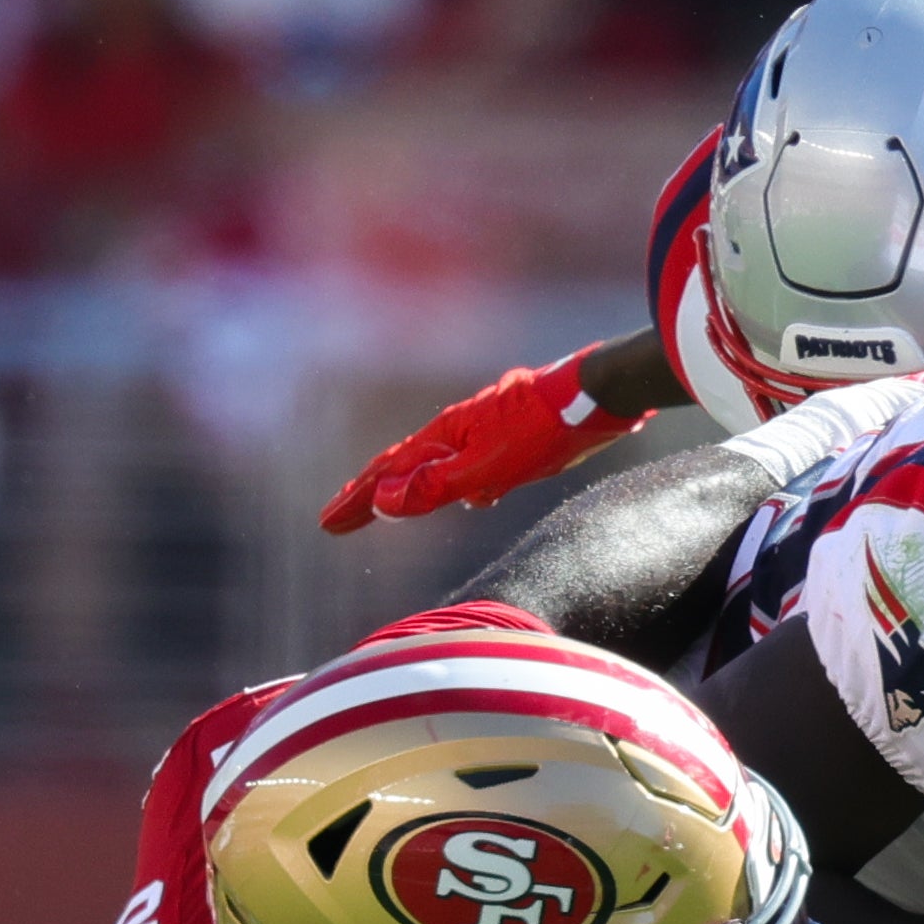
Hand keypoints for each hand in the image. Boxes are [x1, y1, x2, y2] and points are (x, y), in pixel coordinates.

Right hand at [322, 348, 643, 533]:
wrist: (596, 398)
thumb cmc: (541, 432)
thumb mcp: (485, 467)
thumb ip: (436, 485)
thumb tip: (384, 502)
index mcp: (444, 436)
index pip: (387, 474)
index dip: (357, 501)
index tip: (328, 524)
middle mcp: (458, 431)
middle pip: (404, 467)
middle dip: (371, 495)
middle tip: (341, 519)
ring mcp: (486, 431)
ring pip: (438, 464)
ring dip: (412, 487)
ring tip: (391, 507)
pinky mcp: (516, 438)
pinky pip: (473, 465)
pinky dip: (459, 483)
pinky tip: (477, 497)